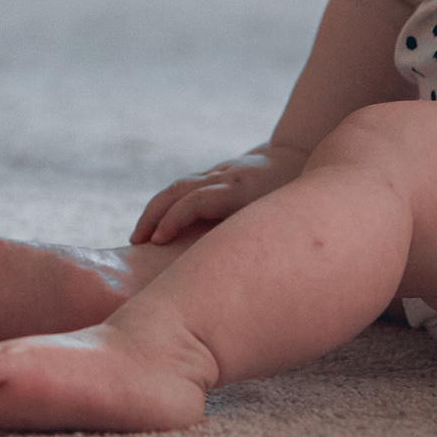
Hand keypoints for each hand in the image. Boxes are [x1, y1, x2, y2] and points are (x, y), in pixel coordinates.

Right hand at [130, 145, 310, 244]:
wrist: (299, 157)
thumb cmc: (297, 197)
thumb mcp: (284, 216)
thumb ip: (265, 238)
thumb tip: (250, 278)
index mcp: (242, 189)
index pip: (197, 199)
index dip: (175, 219)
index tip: (157, 242)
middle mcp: (226, 178)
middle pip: (179, 189)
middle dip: (154, 214)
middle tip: (136, 242)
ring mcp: (219, 173)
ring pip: (179, 186)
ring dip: (155, 210)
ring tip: (140, 238)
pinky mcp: (215, 175)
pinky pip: (185, 188)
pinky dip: (166, 205)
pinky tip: (158, 226)